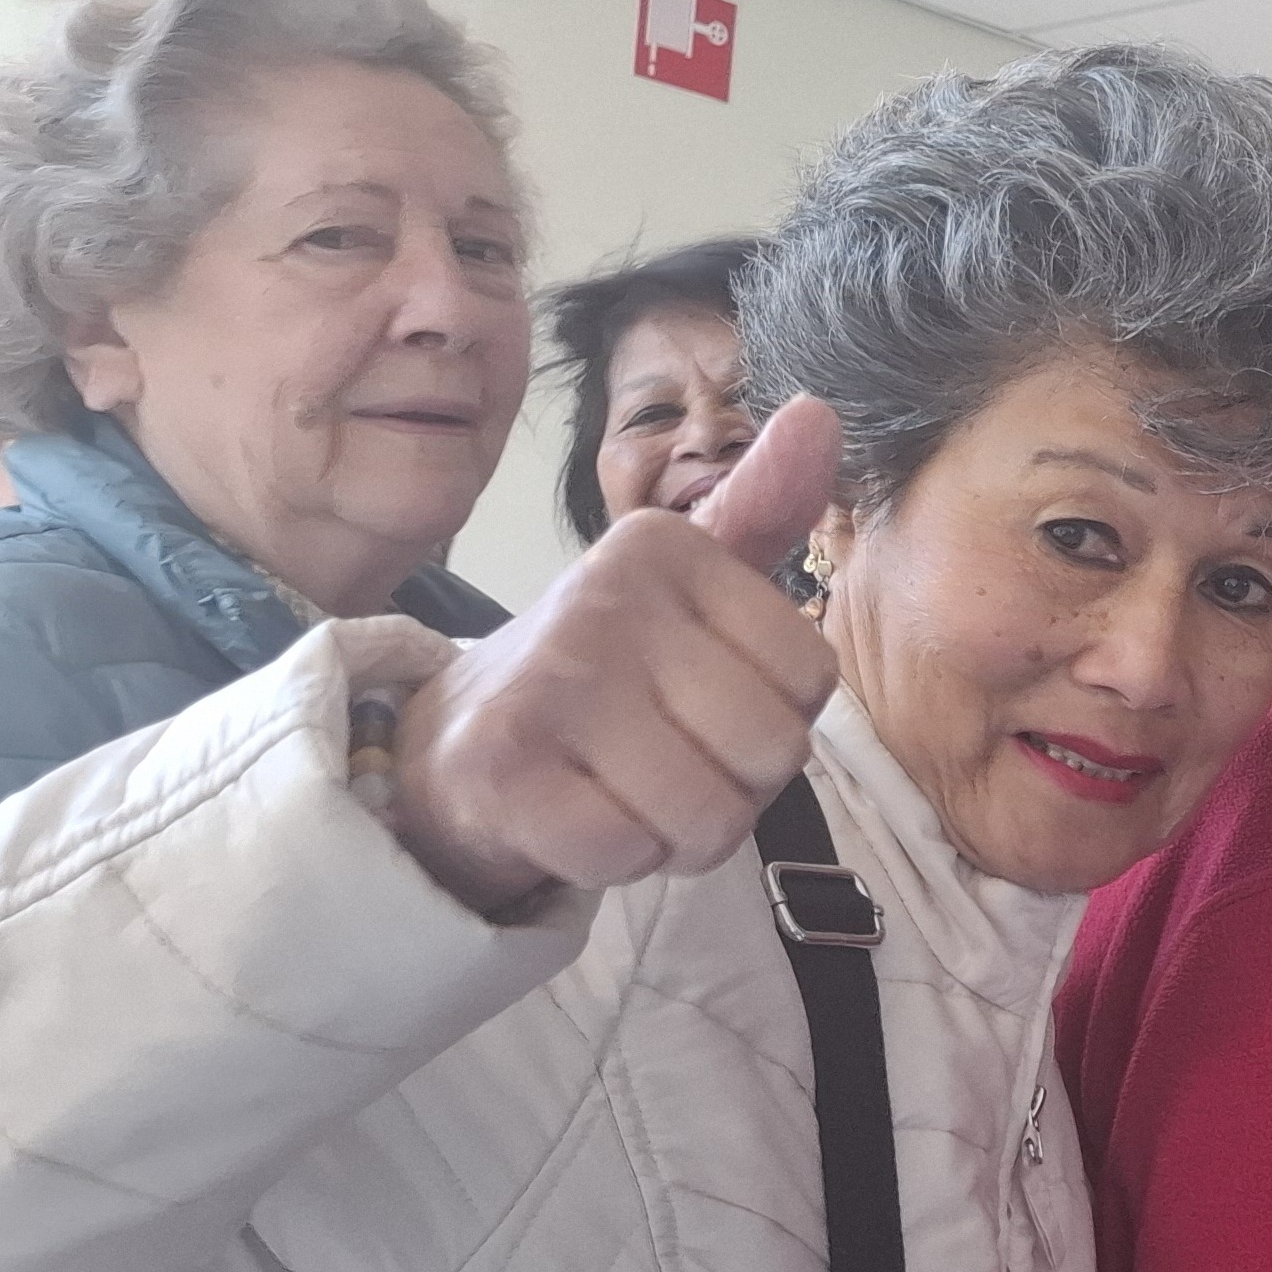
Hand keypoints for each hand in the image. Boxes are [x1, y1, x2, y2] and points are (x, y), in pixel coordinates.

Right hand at [386, 399, 841, 912]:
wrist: (451, 742)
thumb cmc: (604, 671)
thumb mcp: (687, 584)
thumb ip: (761, 510)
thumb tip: (821, 411)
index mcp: (665, 548)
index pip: (811, 678)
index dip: (777, 718)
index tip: (707, 699)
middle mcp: (605, 596)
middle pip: (772, 752)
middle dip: (736, 785)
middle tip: (666, 757)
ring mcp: (549, 679)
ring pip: (710, 814)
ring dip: (679, 831)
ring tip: (626, 788)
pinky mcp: (502, 768)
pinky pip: (631, 853)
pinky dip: (617, 860)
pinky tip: (581, 817)